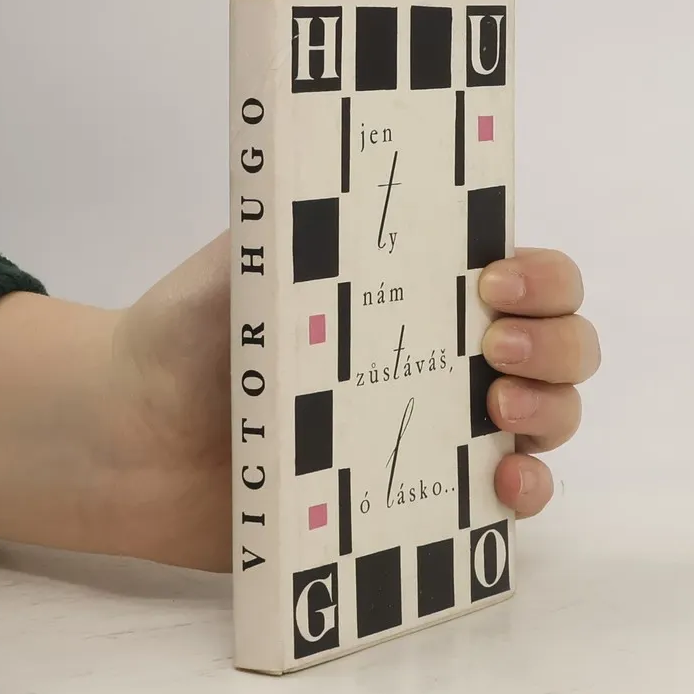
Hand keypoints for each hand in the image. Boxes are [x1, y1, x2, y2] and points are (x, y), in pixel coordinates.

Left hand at [0, 236, 598, 569]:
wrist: (130, 436)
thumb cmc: (194, 329)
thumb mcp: (248, 256)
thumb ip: (302, 230)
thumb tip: (354, 190)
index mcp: (425, 284)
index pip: (529, 269)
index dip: (541, 275)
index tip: (492, 284)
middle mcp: (450, 352)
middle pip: (564, 342)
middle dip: (558, 342)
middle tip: (498, 351)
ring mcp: (442, 430)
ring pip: (551, 418)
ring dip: (553, 412)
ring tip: (501, 416)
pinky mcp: (419, 503)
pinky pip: (504, 503)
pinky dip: (526, 493)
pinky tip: (505, 487)